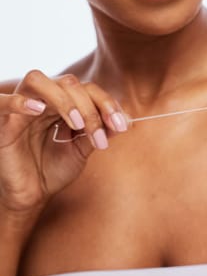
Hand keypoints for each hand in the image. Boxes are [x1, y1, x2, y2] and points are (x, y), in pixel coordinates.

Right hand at [0, 71, 127, 213]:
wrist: (31, 195)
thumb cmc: (54, 169)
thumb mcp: (82, 150)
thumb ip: (100, 132)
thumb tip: (126, 119)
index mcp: (64, 103)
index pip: (87, 89)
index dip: (107, 103)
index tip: (121, 126)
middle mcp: (43, 100)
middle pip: (68, 83)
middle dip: (91, 108)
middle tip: (99, 135)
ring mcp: (21, 108)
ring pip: (38, 80)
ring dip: (63, 99)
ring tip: (76, 124)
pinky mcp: (2, 123)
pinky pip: (1, 102)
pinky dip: (19, 101)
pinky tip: (37, 110)